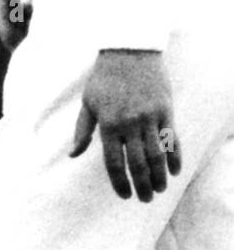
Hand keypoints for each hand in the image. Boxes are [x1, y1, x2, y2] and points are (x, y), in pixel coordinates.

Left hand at [71, 50, 181, 201]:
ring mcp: (150, 117)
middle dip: (142, 185)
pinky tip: (175, 171)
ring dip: (159, 176)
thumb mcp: (88, 103)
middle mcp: (130, 124)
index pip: (114, 162)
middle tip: (145, 199)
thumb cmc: (104, 78)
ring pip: (157, 155)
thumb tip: (73, 155)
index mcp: (108, 124)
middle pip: (138, 163)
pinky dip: (175, 157)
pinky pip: (172, 139)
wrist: (129, 50)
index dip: (120, 182)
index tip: (125, 195)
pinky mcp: (165, 110)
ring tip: (160, 190)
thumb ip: (82, 131)